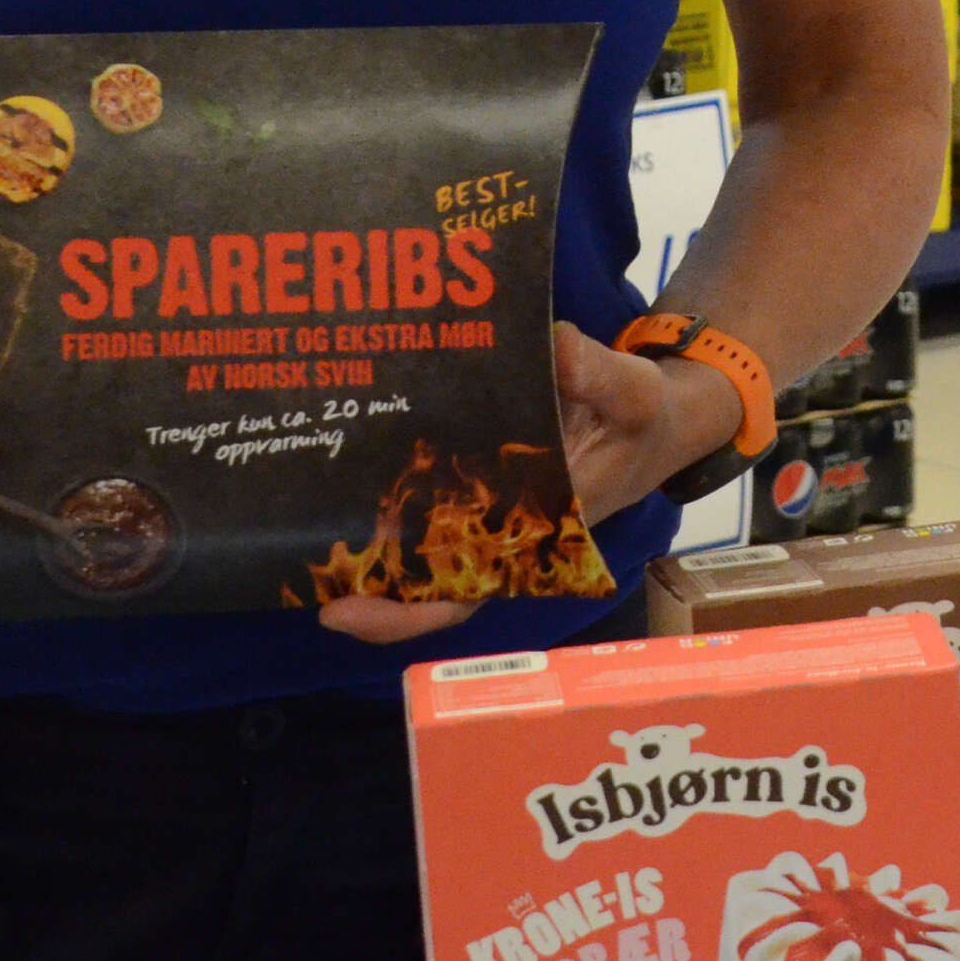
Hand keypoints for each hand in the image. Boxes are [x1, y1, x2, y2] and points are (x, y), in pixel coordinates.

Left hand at [317, 325, 734, 646]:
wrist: (658, 416)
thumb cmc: (645, 418)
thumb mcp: (635, 393)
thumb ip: (601, 373)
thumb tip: (557, 347)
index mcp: (540, 533)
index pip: (468, 591)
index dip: (406, 610)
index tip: (346, 613)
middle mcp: (505, 533)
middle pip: (428, 585)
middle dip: (368, 593)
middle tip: (308, 592)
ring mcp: (488, 509)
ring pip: (419, 548)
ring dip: (366, 548)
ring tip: (302, 541)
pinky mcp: (480, 479)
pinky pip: (429, 502)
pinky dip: (388, 499)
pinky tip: (338, 480)